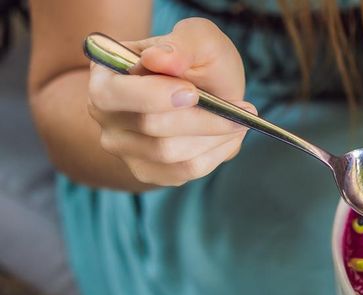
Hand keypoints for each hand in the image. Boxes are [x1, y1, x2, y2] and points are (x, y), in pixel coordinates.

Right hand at [87, 18, 250, 186]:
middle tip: (241, 109)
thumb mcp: (197, 37)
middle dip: (203, 118)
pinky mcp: (146, 170)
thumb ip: (181, 45)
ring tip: (241, 119)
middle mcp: (104, 113)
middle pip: (149, 127)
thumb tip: (157, 59)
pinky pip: (182, 172)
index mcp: (106, 74)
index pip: (112, 94)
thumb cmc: (197, 58)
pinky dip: (215, 154)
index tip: (193, 91)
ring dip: (214, 136)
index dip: (153, 96)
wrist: (206, 87)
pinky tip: (230, 136)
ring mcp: (122, 145)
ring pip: (169, 153)